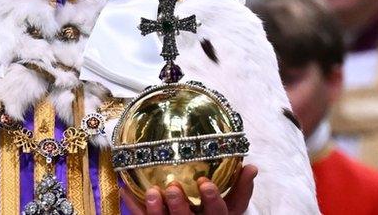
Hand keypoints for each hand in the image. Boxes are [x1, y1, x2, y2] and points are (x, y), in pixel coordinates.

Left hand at [120, 165, 256, 214]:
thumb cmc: (214, 214)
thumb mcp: (231, 206)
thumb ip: (241, 187)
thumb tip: (252, 166)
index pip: (220, 213)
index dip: (213, 200)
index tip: (205, 183)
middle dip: (180, 206)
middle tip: (172, 188)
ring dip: (156, 210)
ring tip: (151, 192)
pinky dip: (134, 206)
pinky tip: (125, 190)